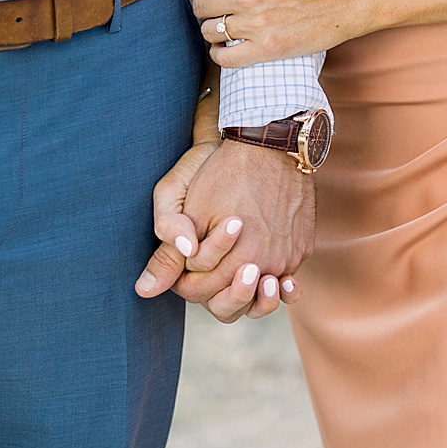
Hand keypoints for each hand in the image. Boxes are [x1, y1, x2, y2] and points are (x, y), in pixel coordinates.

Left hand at [136, 139, 311, 322]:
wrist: (270, 143)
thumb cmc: (223, 174)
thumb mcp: (188, 211)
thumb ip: (169, 256)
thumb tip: (143, 291)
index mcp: (239, 262)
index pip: (204, 295)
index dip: (186, 284)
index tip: (184, 267)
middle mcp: (269, 267)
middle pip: (238, 303)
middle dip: (217, 291)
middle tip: (209, 270)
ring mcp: (290, 257)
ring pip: (266, 291)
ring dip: (248, 288)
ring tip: (237, 272)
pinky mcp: (303, 246)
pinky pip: (286, 270)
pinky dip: (272, 269)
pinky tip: (261, 259)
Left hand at [192, 0, 380, 66]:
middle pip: (201, 6)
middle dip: (206, 4)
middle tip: (219, 5)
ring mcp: (256, 25)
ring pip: (210, 31)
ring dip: (212, 28)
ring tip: (224, 24)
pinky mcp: (268, 48)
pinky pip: (226, 58)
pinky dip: (220, 54)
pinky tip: (227, 46)